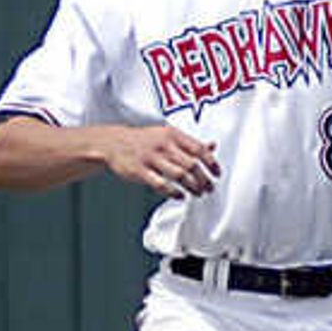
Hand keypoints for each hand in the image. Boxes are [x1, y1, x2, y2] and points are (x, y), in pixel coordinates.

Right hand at [103, 125, 222, 197]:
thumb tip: (213, 146)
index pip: (199, 148)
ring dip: (192, 187)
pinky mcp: (140, 171)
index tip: (217, 174)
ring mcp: (151, 158)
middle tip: (209, 188)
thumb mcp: (168, 135)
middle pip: (192, 164)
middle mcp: (164, 145)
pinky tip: (180, 196)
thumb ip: (190, 142)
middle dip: (204, 179)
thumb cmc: (144, 140)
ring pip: (179, 175)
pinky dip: (174, 193)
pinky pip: (161, 184)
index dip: (211, 163)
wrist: (114, 142)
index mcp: (173, 134)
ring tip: (198, 193)